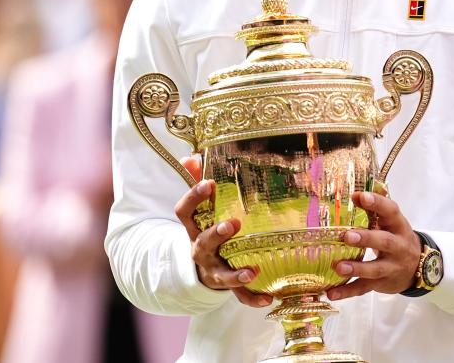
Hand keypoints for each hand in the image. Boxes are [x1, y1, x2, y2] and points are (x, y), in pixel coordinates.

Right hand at [174, 155, 270, 307]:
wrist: (199, 268)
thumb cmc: (205, 228)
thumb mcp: (199, 207)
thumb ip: (195, 181)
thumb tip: (191, 155)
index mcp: (193, 227)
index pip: (185, 211)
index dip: (193, 196)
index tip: (209, 183)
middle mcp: (200, 250)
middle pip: (202, 243)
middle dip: (216, 234)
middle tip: (233, 224)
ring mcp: (213, 270)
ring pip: (220, 274)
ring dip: (235, 275)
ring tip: (252, 272)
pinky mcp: (227, 286)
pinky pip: (239, 296)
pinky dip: (253, 298)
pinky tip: (268, 299)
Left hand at [326, 191, 421, 300]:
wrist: (419, 268)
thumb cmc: (398, 239)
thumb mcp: (392, 223)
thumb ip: (377, 209)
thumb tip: (358, 191)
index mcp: (398, 226)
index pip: (390, 212)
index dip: (377, 203)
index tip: (360, 196)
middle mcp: (398, 246)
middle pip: (384, 242)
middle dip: (367, 239)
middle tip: (347, 236)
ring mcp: (391, 267)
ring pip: (375, 268)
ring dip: (357, 268)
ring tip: (339, 267)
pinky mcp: (381, 283)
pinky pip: (364, 288)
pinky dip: (347, 291)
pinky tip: (332, 293)